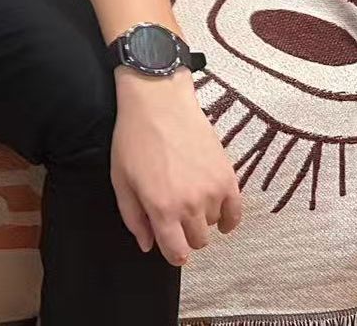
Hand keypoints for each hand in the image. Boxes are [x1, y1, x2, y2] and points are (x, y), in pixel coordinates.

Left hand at [111, 70, 242, 265]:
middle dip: (185, 234)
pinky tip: (218, 215)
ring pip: (213, 225)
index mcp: (162, 208)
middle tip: (173, 214)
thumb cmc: (133, 139)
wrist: (159, 102)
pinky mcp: (229, 177)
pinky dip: (228, 219)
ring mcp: (213, 192)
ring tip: (186, 193)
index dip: (173, 254)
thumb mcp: (121, 180)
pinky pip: (236, 213)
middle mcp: (191, 205)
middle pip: (197, 242)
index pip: (177, 253)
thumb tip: (147, 246)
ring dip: (201, 218)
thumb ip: (134, 218)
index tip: (170, 247)